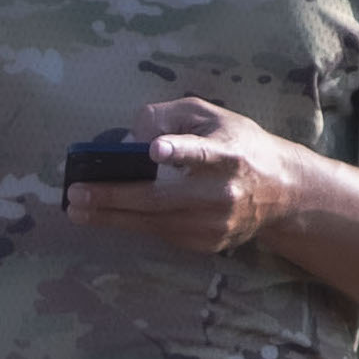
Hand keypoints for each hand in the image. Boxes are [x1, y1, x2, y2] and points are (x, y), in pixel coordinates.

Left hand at [62, 98, 310, 254]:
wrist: (281, 192)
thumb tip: (132, 136)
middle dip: (116, 196)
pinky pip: (162, 233)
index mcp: (228, 154)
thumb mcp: (212, 115)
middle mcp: (223, 193)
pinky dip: (133, 223)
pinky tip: (107, 215)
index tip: (156, 150)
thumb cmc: (239, 145)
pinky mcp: (208, 244)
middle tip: (78, 193)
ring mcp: (215, 224)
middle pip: (163, 198)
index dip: (181, 151)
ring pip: (155, 223)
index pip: (204, 152)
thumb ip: (171, 115)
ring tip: (77, 210)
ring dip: (112, 217)